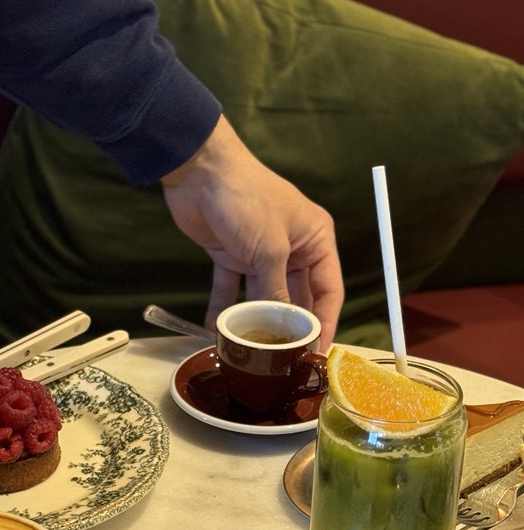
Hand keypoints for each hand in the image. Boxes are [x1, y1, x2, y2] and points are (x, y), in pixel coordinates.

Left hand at [161, 115, 343, 349]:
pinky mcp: (232, 255)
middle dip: (289, 327)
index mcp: (315, 240)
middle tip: (285, 360)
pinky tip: (218, 332)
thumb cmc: (247, 199)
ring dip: (256, 321)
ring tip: (253, 352)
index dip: (325, 323)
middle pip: (297, 297)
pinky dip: (225, 308)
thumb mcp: (269, 250)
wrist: (199, 170)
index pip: (329, 290)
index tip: (318, 353)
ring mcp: (261, 254)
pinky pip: (232, 290)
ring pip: (264, 297)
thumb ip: (277, 292)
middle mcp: (293, 248)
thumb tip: (281, 328)